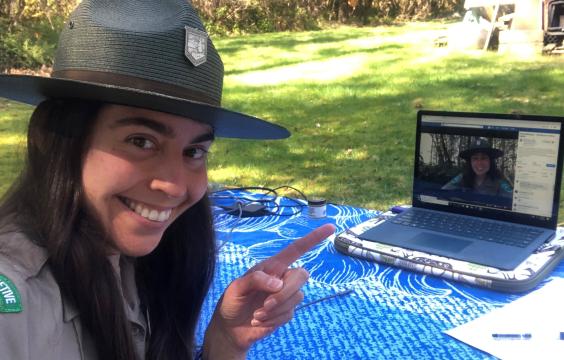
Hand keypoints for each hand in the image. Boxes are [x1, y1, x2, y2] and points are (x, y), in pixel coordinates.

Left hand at [204, 223, 335, 359]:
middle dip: (284, 293)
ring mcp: (287, 296)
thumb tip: (278, 283)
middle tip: (265, 305)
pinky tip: (258, 321)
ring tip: (256, 314)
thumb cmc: (232, 301)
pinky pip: (289, 314)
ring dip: (275, 309)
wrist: (231, 328)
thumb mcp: (237, 286)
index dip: (313, 238)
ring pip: (296, 297)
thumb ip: (256, 279)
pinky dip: (273, 319)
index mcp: (273, 266)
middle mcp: (283, 277)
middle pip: (301, 276)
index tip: (330, 228)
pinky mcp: (286, 312)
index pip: (296, 249)